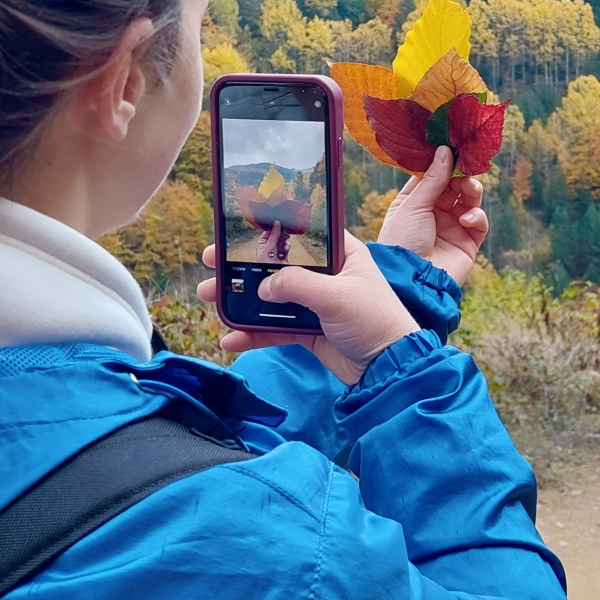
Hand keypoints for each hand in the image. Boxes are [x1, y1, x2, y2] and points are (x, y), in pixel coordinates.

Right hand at [197, 233, 418, 383]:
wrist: (390, 368)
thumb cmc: (375, 320)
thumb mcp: (336, 296)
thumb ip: (297, 286)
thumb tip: (263, 287)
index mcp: (340, 253)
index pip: (299, 234)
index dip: (267, 231)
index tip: (235, 230)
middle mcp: (325, 274)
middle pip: (276, 265)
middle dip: (242, 266)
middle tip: (211, 264)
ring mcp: (315, 303)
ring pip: (270, 297)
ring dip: (241, 299)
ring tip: (210, 299)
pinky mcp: (309, 330)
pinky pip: (274, 328)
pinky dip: (252, 333)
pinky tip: (230, 339)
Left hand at [259, 220, 284, 260]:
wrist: (272, 275)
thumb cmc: (265, 263)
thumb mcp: (268, 247)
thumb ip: (274, 235)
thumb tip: (277, 223)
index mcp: (262, 242)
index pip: (268, 231)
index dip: (274, 227)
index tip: (279, 222)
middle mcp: (270, 245)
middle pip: (277, 235)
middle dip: (281, 233)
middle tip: (285, 231)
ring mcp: (277, 249)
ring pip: (283, 240)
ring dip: (285, 240)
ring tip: (286, 240)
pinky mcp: (284, 254)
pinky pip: (287, 247)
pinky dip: (287, 246)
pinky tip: (286, 248)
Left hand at [377, 145, 487, 284]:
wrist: (413, 280)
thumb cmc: (403, 241)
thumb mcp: (414, 205)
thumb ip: (434, 178)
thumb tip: (446, 150)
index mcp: (414, 201)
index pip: (432, 175)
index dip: (442, 162)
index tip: (452, 146)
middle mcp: (433, 212)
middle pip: (454, 184)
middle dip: (461, 174)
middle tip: (464, 168)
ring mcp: (452, 226)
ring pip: (470, 199)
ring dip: (472, 190)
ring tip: (469, 189)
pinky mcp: (468, 242)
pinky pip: (479, 221)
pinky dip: (477, 216)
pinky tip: (467, 219)